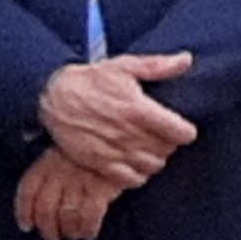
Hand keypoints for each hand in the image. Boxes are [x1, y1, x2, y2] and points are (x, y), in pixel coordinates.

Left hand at [14, 147, 124, 239]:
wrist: (125, 133)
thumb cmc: (94, 144)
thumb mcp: (67, 145)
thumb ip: (50, 163)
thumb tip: (35, 184)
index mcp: (48, 160)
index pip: (28, 189)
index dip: (23, 211)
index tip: (26, 226)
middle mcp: (60, 171)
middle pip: (45, 209)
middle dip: (47, 229)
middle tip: (53, 239)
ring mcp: (80, 179)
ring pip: (67, 215)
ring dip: (69, 231)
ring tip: (74, 235)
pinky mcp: (101, 187)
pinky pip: (89, 216)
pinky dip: (87, 229)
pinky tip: (89, 234)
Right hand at [37, 53, 198, 187]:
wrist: (54, 97)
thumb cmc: (91, 80)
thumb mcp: (125, 66)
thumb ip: (158, 66)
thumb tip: (186, 60)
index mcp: (139, 109)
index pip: (182, 132)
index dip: (185, 130)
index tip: (179, 127)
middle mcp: (129, 134)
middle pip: (168, 150)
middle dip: (169, 143)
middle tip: (161, 134)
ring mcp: (115, 151)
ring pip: (153, 166)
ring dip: (155, 158)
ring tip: (147, 147)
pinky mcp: (100, 164)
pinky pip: (131, 179)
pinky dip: (138, 174)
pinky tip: (133, 161)